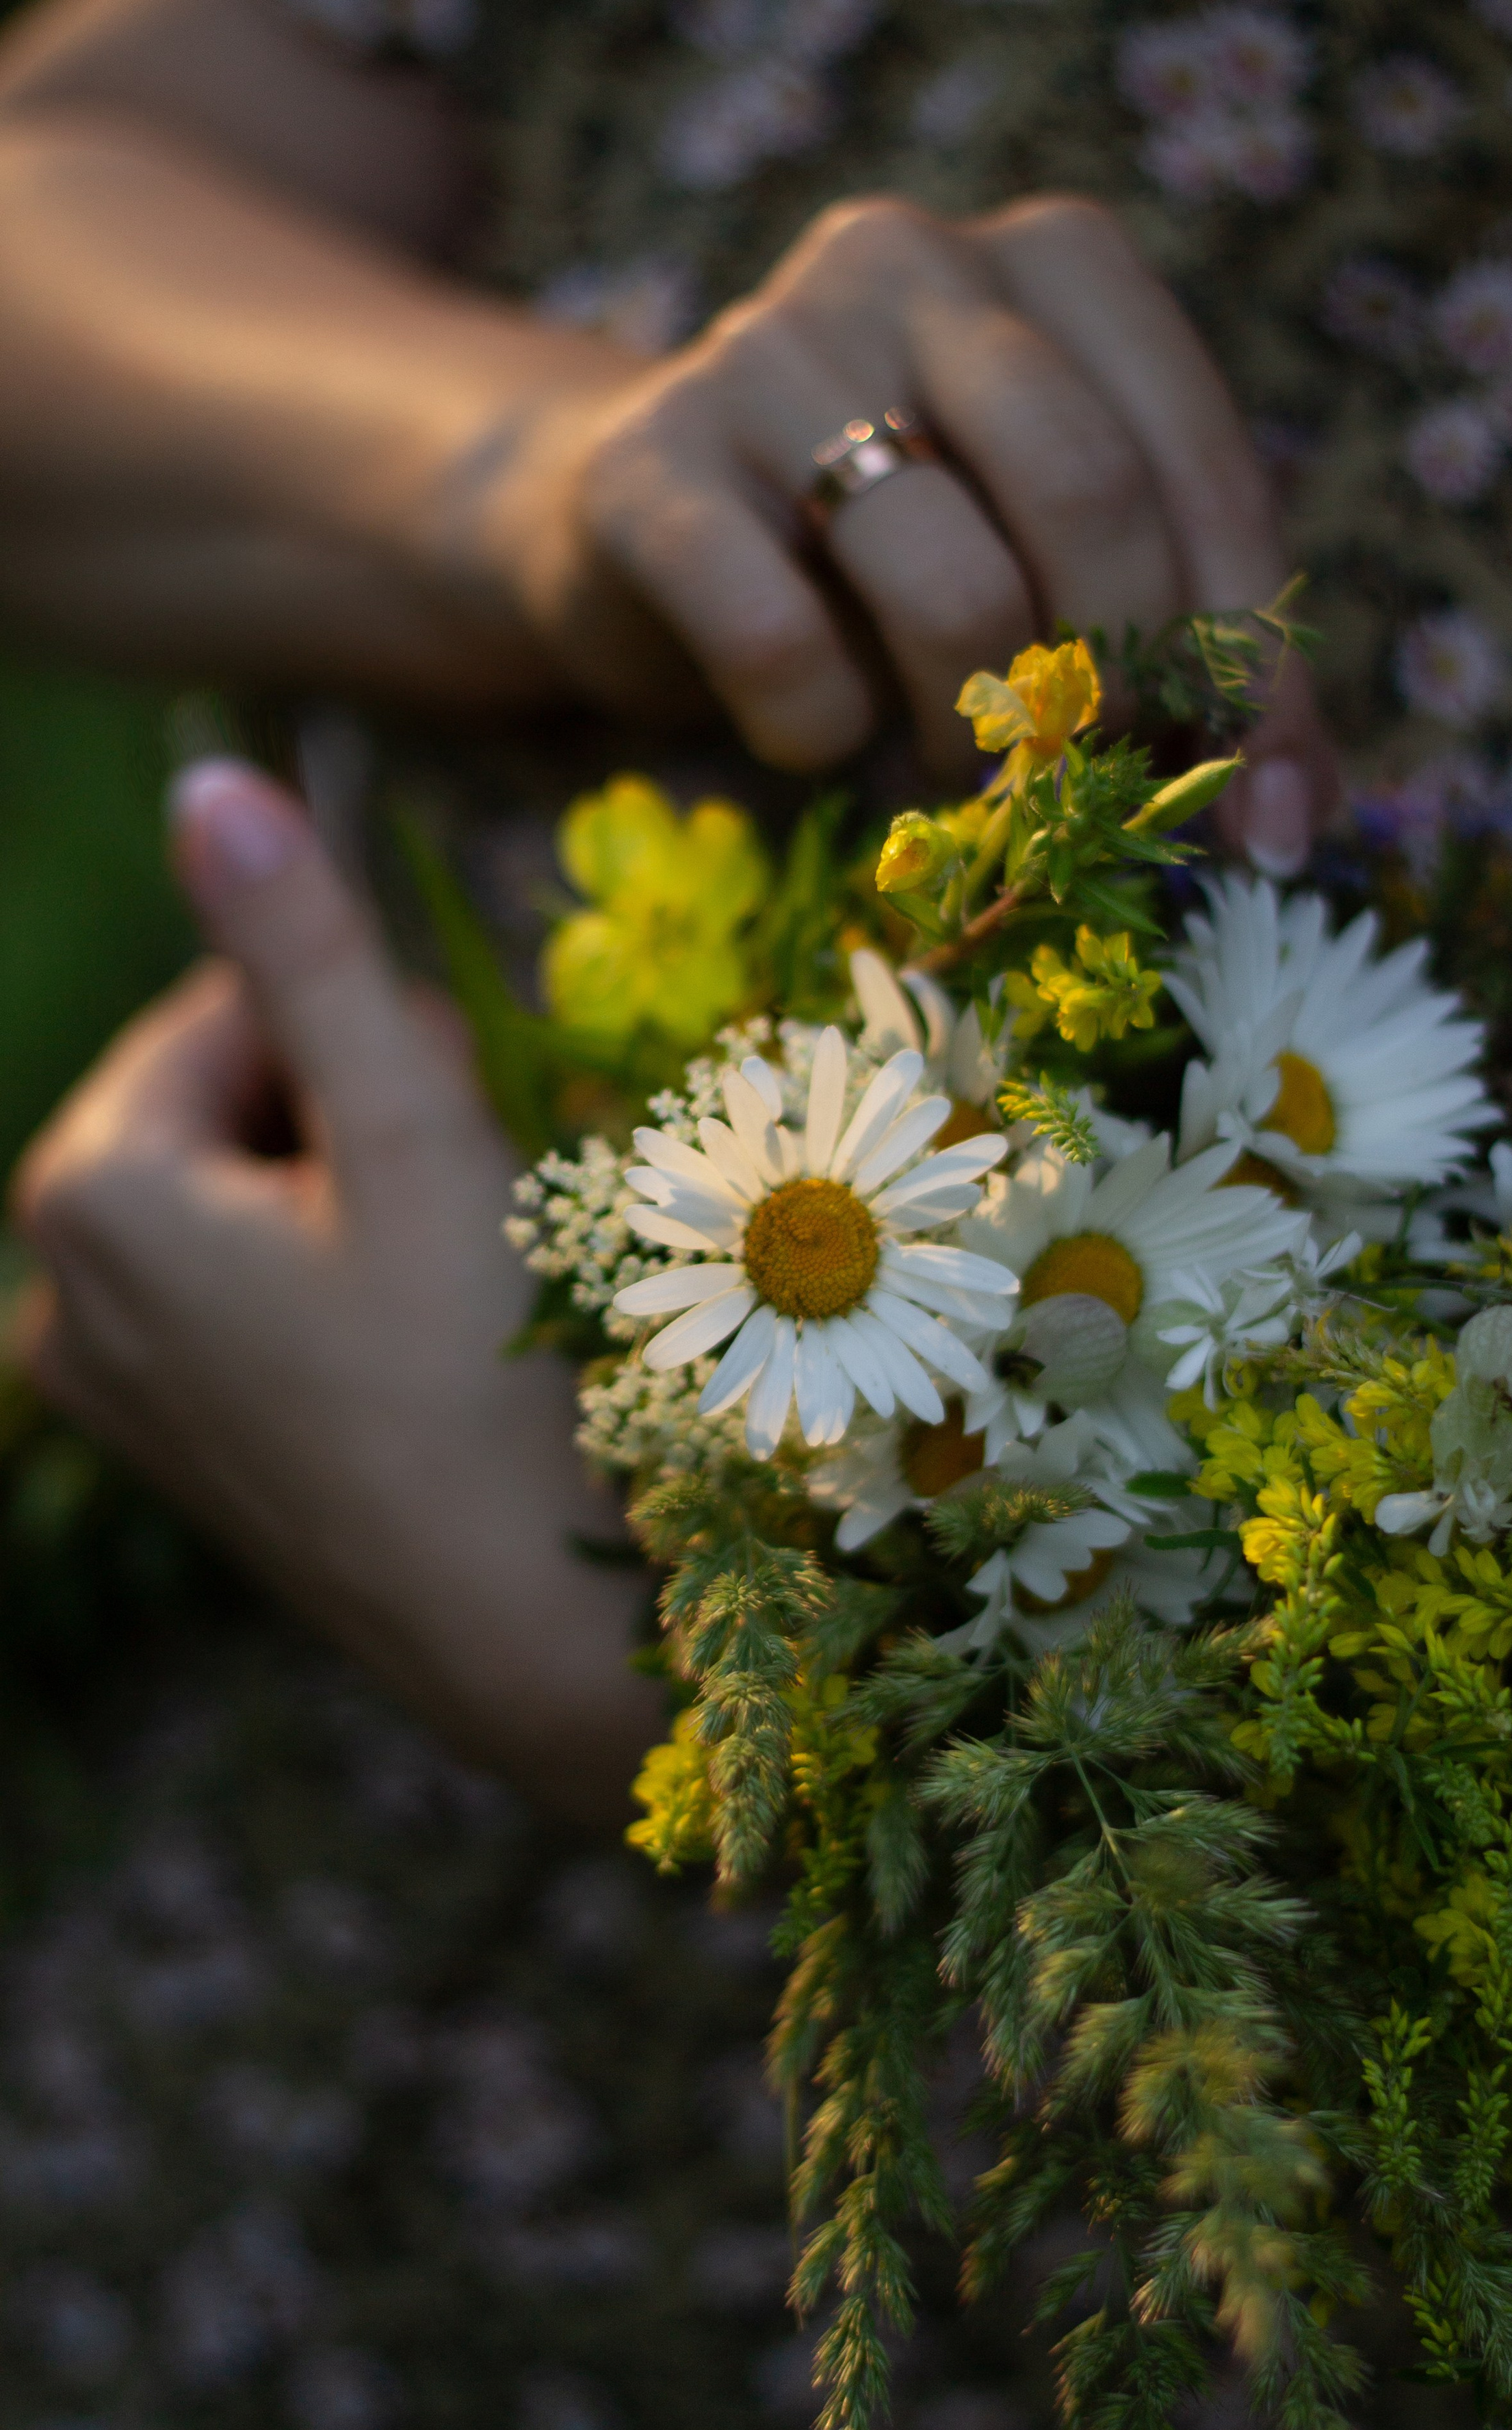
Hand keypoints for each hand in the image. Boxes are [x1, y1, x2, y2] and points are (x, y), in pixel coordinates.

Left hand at [9, 761, 660, 1819]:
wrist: (532, 1646)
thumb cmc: (486, 1376)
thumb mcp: (407, 1134)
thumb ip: (309, 951)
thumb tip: (210, 782)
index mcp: (91, 1189)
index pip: (240, 1005)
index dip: (376, 1045)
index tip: (458, 1148)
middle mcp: (62, 1293)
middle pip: (243, 1103)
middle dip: (366, 1127)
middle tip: (470, 1233)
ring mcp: (118, 1388)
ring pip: (263, 1200)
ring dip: (372, 1207)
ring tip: (459, 1303)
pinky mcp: (184, 1452)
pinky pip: (260, 1300)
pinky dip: (349, 1295)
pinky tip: (427, 1365)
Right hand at [480, 190, 1335, 838]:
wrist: (637, 528)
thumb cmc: (891, 557)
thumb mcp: (1059, 569)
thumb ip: (1188, 654)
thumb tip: (1296, 823)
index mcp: (1055, 262)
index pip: (1201, 466)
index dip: (1250, 664)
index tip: (1262, 820)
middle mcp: (915, 258)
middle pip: (1091, 495)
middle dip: (1119, 685)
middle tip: (1092, 786)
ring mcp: (769, 346)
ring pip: (951, 582)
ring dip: (976, 732)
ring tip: (955, 768)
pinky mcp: (646, 463)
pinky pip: (781, 645)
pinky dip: (821, 733)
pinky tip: (812, 730)